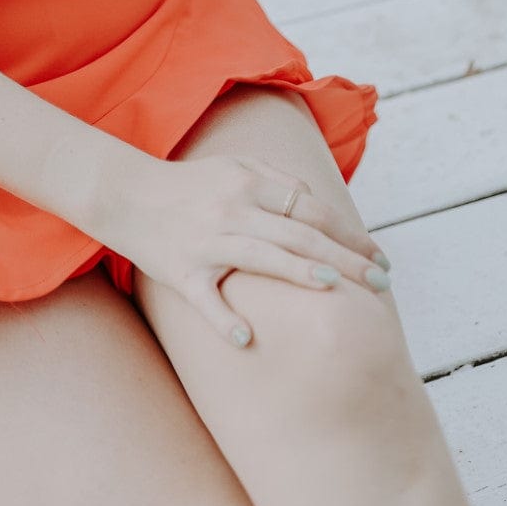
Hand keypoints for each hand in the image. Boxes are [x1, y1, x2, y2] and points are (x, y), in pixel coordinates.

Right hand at [111, 151, 388, 348]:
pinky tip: (247, 339)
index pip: (311, 208)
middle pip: (299, 233)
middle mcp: (232, 208)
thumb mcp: (232, 166)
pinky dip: (224, 320)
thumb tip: (315, 203)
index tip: (378, 256)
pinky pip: (205, 299)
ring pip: (261, 255)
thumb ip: (275, 179)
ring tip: (335, 287)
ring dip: (299, 271)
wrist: (125, 193)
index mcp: (247, 182)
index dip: (349, 231)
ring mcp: (206, 240)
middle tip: (381, 281)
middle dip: (345, 256)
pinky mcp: (182, 270)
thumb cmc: (188, 184)